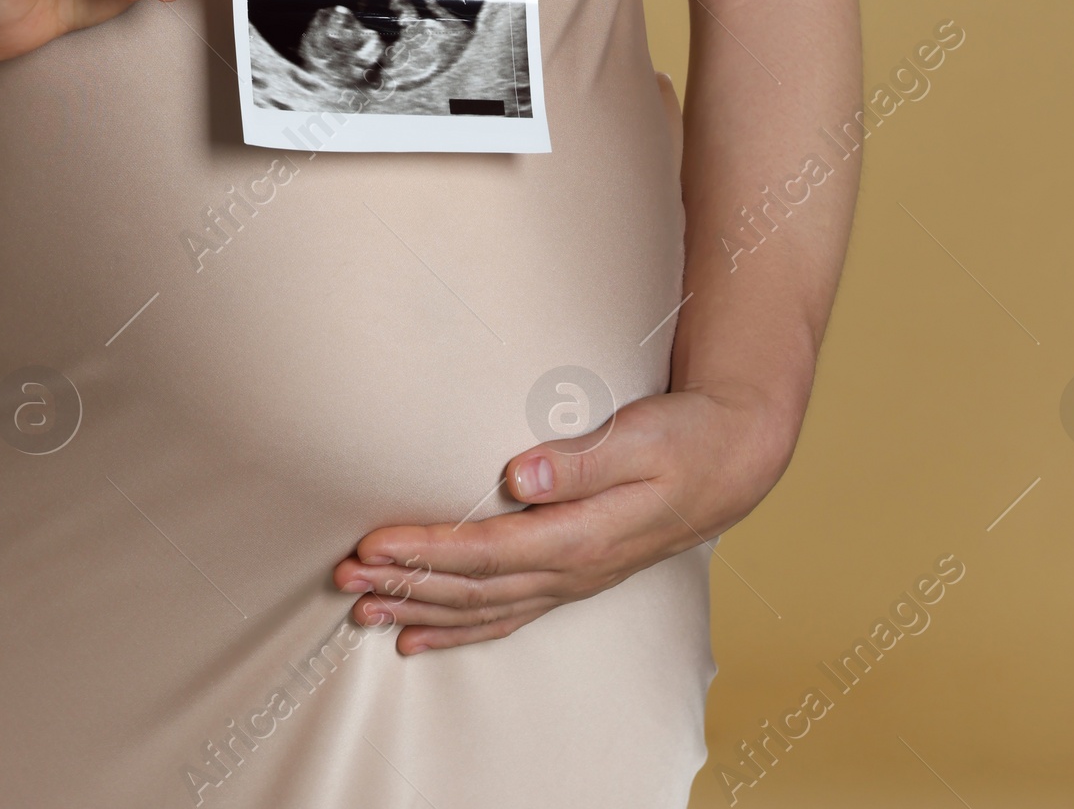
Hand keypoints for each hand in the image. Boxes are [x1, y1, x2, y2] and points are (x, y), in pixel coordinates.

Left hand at [332, 385, 796, 652]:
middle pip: (472, 589)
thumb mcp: (639, 437)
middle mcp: (569, 571)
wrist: (729, 462)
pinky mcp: (569, 578)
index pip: (486, 552)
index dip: (427, 552)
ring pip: (482, 609)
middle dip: (405, 585)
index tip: (374, 544)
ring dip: (419, 610)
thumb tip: (521, 474)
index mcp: (581, 537)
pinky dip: (457, 630)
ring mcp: (569, 582)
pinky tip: (417, 636)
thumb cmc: (682, 441)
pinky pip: (504, 616)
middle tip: (344, 579)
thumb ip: (580, 459)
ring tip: (362, 609)